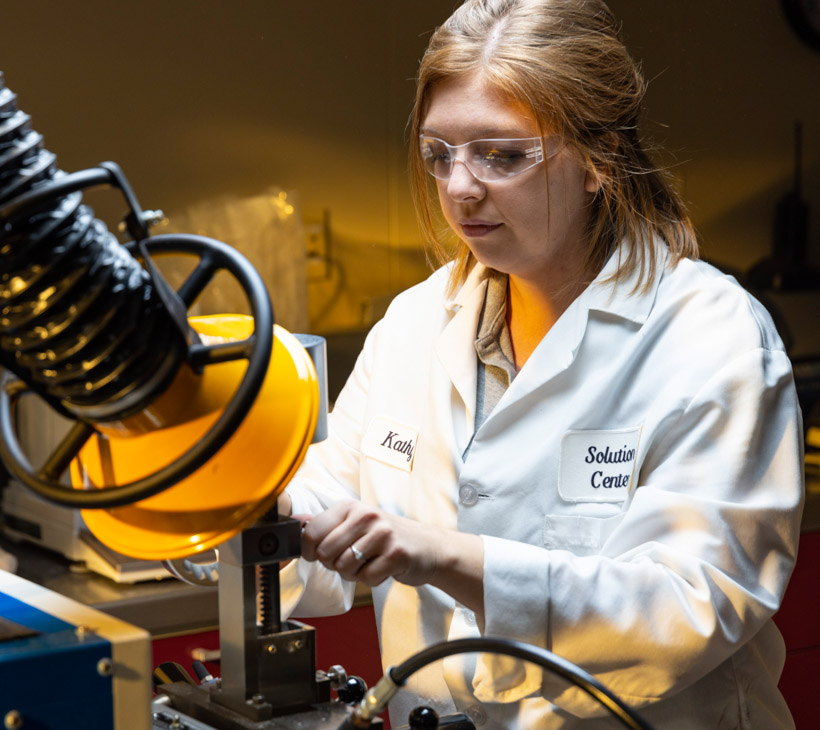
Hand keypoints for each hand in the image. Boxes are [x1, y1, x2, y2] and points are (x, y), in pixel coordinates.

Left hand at [300, 500, 435, 585]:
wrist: (429, 547)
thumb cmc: (387, 537)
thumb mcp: (356, 524)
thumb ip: (326, 525)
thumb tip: (294, 522)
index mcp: (350, 506)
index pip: (311, 531)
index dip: (310, 551)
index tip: (320, 555)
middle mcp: (365, 515)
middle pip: (325, 553)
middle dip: (333, 564)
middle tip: (351, 560)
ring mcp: (382, 533)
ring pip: (344, 567)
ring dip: (353, 574)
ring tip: (368, 563)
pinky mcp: (396, 553)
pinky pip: (366, 578)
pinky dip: (371, 580)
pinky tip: (382, 568)